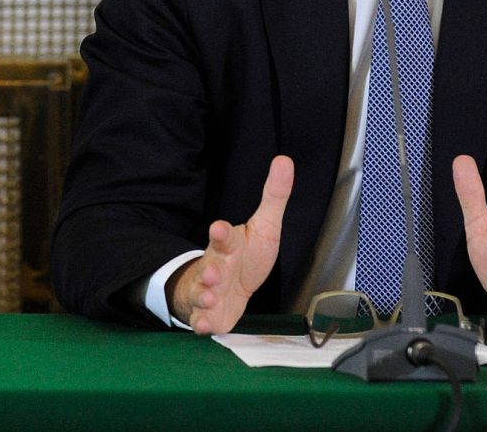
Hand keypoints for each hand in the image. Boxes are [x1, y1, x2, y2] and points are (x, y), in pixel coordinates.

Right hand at [169, 154, 293, 334]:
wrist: (228, 287)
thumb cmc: (245, 255)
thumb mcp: (264, 226)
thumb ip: (273, 196)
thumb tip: (285, 160)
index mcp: (228, 245)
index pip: (223, 237)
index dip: (221, 233)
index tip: (219, 228)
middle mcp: (215, 267)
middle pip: (210, 266)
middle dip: (211, 270)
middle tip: (214, 272)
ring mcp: (208, 291)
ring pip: (203, 293)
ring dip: (205, 295)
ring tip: (210, 297)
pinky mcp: (209, 314)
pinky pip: (201, 319)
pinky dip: (201, 323)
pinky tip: (204, 326)